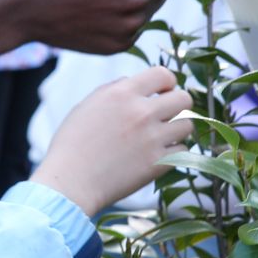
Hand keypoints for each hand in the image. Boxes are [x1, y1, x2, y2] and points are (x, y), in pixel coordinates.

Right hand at [33, 65, 193, 214]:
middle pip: (184, 98)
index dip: (166, 83)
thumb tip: (133, 83)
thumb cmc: (72, 145)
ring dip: (177, 129)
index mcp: (122, 94)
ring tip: (162, 136)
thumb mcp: (87, 106)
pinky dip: (174, 152)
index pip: (163, 74)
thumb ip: (114, 90)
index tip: (161, 92)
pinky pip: (183, 151)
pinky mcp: (157, 163)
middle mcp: (141, 112)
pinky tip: (158, 154)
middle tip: (166, 115)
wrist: (70, 183)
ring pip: (187, 125)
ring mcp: (151, 138)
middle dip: (178, 105)